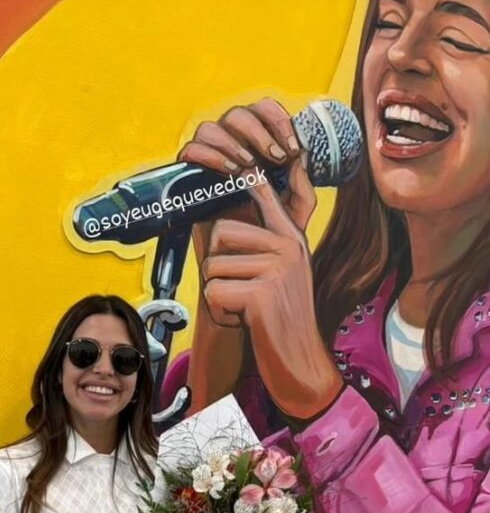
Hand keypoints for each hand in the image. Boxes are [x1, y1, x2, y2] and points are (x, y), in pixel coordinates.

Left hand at [178, 99, 319, 412]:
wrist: (299, 363)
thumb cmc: (281, 320)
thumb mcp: (281, 274)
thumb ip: (263, 243)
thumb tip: (228, 220)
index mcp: (291, 237)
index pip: (261, 190)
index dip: (240, 169)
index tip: (222, 149)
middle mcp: (288, 246)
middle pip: (222, 233)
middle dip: (217, 266)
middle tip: (239, 292)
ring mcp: (277, 268)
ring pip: (213, 265)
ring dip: (218, 293)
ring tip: (244, 308)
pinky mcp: (262, 294)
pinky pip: (214, 291)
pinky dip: (220, 312)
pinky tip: (244, 321)